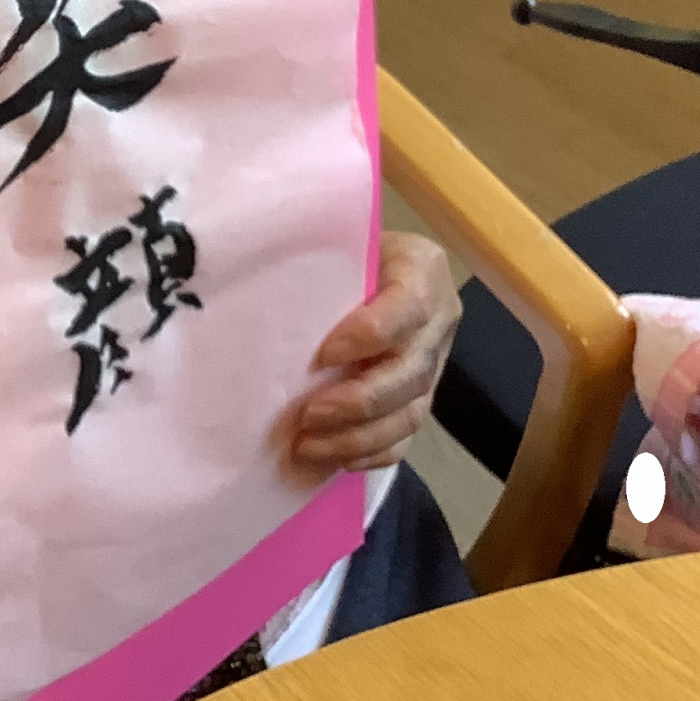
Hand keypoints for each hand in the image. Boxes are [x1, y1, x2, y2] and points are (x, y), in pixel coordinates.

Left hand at [289, 232, 460, 471]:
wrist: (366, 267)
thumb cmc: (339, 251)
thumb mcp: (337, 241)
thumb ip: (319, 259)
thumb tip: (261, 284)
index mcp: (423, 269)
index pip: (410, 306)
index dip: (370, 335)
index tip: (322, 355)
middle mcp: (439, 320)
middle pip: (412, 372)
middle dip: (360, 401)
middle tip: (308, 415)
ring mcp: (434, 364)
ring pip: (411, 412)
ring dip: (359, 437)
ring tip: (309, 445)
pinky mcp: (422, 396)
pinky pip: (407, 436)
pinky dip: (372, 453)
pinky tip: (334, 459)